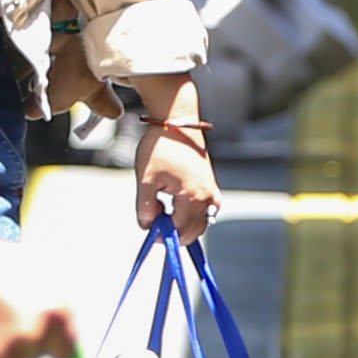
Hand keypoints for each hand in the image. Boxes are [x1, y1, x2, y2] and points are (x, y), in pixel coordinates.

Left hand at [129, 92, 220, 241]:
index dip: (164, 235)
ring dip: (184, 225)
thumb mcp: (146, 179)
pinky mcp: (211, 184)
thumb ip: (145, 207)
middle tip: (156, 223)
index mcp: (192, 197)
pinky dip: (194, 215)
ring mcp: (211, 191)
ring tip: (164, 211)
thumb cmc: (160, 147)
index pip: (180, 230)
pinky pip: (208, 210)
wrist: (177, 122)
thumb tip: (147, 226)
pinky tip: (178, 206)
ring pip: (202, 222)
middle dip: (175, 233)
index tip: (150, 230)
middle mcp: (207, 197)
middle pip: (194, 231)